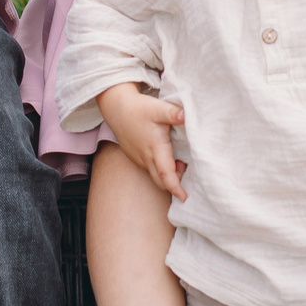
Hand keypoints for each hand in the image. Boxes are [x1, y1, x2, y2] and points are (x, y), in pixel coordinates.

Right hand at [98, 84, 185, 199]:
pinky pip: (149, 169)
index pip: (166, 175)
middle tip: (187, 171)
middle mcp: (146, 158)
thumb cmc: (138, 109)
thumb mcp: (158, 108)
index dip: (175, 187)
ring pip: (155, 175)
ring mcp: (139, 159)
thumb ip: (173, 113)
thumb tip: (185, 116)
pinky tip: (167, 155)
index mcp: (155, 148)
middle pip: (161, 181)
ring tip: (180, 160)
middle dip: (175, 183)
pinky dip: (160, 169)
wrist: (117, 108)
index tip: (184, 197)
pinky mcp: (135, 157)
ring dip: (168, 175)